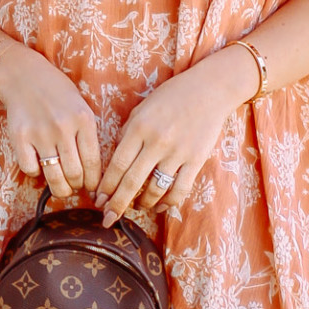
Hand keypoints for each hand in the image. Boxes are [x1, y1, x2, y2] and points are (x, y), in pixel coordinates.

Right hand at [0, 41, 102, 199]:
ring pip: (54, 177)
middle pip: (74, 174)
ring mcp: (40, 133)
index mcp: (84, 120)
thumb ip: (88, 136)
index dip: (93, 182)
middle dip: (77, 187)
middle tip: (75, 186)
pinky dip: (36, 173)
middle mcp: (63, 127)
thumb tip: (93, 172)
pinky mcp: (20, 137)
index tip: (91, 187)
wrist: (24, 75)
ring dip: (60, 188)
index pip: (93, 163)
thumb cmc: (57, 94)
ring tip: (61, 187)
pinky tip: (39, 165)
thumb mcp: (81, 108)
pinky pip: (30, 169)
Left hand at [96, 48, 257, 224]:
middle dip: (117, 204)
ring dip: (142, 204)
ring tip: (135, 208)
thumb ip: (128, 133)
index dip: (106, 187)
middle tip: (107, 219)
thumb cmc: (171, 97)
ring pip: (155, 189)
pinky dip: (167, 203)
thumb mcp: (142, 108)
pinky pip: (180, 190)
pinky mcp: (196, 159)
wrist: (210, 89)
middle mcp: (157, 141)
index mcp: (139, 127)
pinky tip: (158, 207)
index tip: (98, 201)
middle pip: (131, 182)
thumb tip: (116, 163)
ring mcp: (178, 152)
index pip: (117, 164)